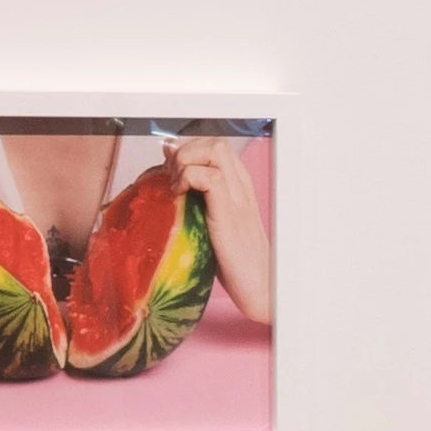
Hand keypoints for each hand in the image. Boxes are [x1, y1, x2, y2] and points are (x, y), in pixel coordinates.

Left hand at [165, 129, 273, 326]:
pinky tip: (180, 197)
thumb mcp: (212, 226)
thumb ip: (199, 203)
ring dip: (186, 162)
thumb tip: (169, 185)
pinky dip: (188, 179)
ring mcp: (238, 198)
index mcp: (239, 187)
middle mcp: (241, 186)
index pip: (215, 147)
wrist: (261, 288)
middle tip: (171, 179)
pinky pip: (209, 178)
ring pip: (215, 150)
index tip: (170, 172)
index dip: (188, 150)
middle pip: (216, 142)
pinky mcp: (229, 214)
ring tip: (176, 186)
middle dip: (186, 152)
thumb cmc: (234, 263)